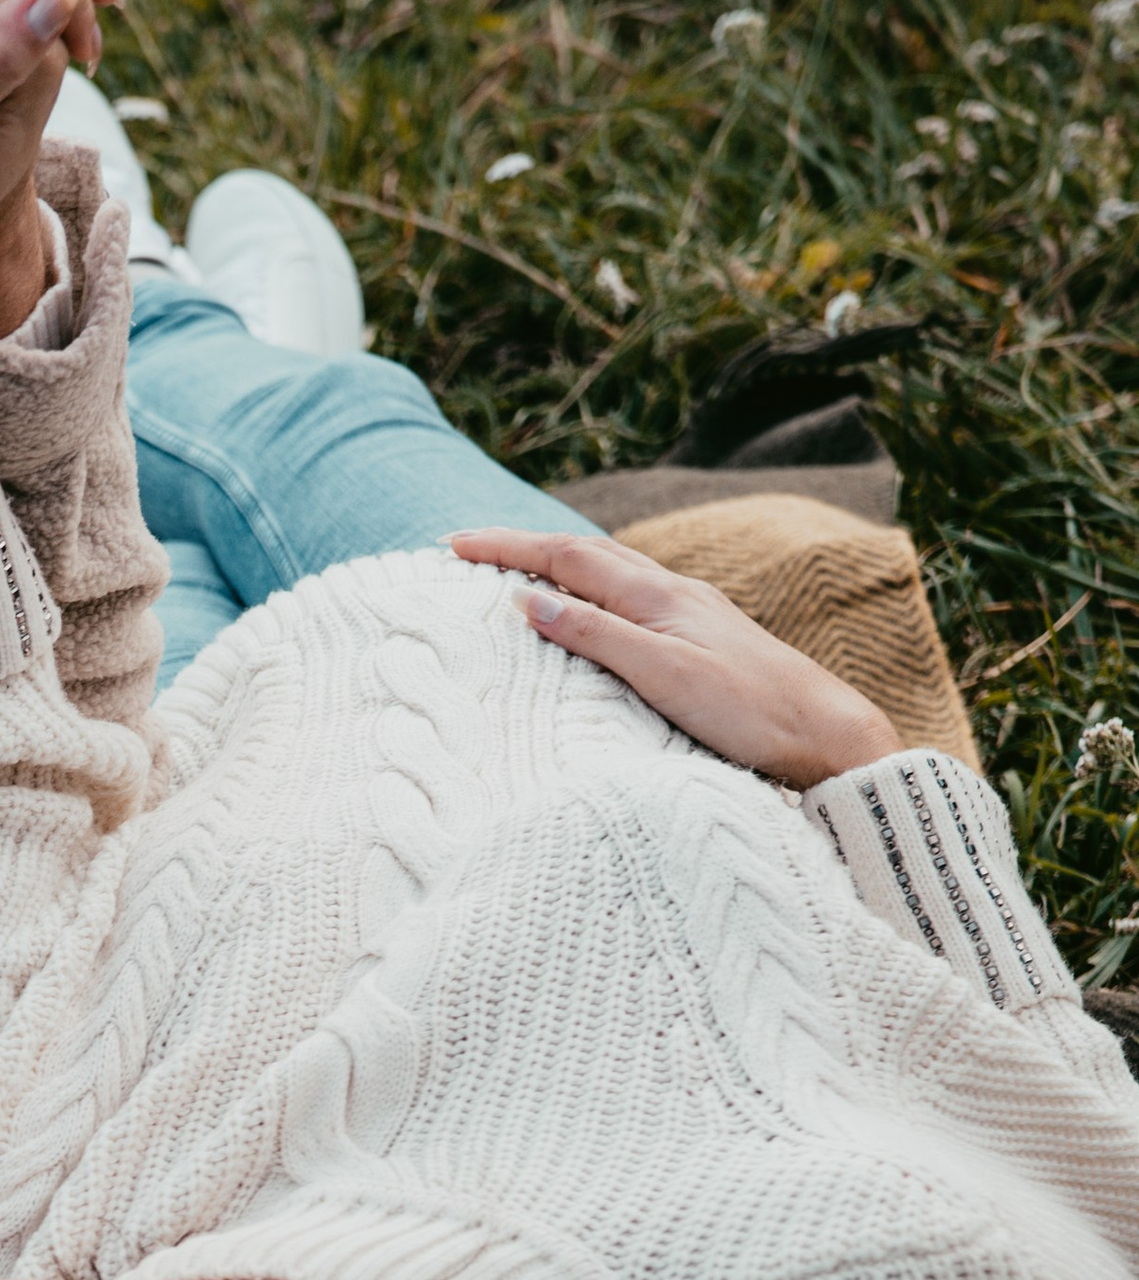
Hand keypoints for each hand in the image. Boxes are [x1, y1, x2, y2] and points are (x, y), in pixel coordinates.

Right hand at [450, 526, 900, 787]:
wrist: (826, 734)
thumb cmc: (750, 712)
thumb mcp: (664, 676)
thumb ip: (597, 635)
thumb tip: (529, 599)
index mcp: (659, 596)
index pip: (566, 557)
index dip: (507, 548)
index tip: (454, 546)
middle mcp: (674, 593)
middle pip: (586, 551)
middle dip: (523, 546)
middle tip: (469, 549)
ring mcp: (692, 612)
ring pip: (612, 569)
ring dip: (559, 561)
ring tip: (518, 566)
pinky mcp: (704, 636)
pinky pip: (632, 595)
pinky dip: (593, 588)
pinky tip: (594, 606)